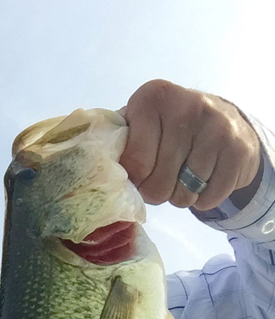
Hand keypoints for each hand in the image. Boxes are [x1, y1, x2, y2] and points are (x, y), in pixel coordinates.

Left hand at [118, 79, 261, 211]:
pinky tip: (202, 181)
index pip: (134, 163)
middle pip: (159, 184)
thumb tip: (100, 175)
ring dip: (179, 197)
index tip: (138, 174)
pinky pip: (209, 198)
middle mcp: (187, 106)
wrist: (224, 120)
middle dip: (156, 192)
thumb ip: (120, 144)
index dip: (134, 178)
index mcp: (153, 97)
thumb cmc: (168, 129)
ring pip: (184, 195)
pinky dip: (202, 200)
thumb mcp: (141, 123)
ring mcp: (217, 127)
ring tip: (181, 179)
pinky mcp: (239, 149)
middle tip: (161, 181)